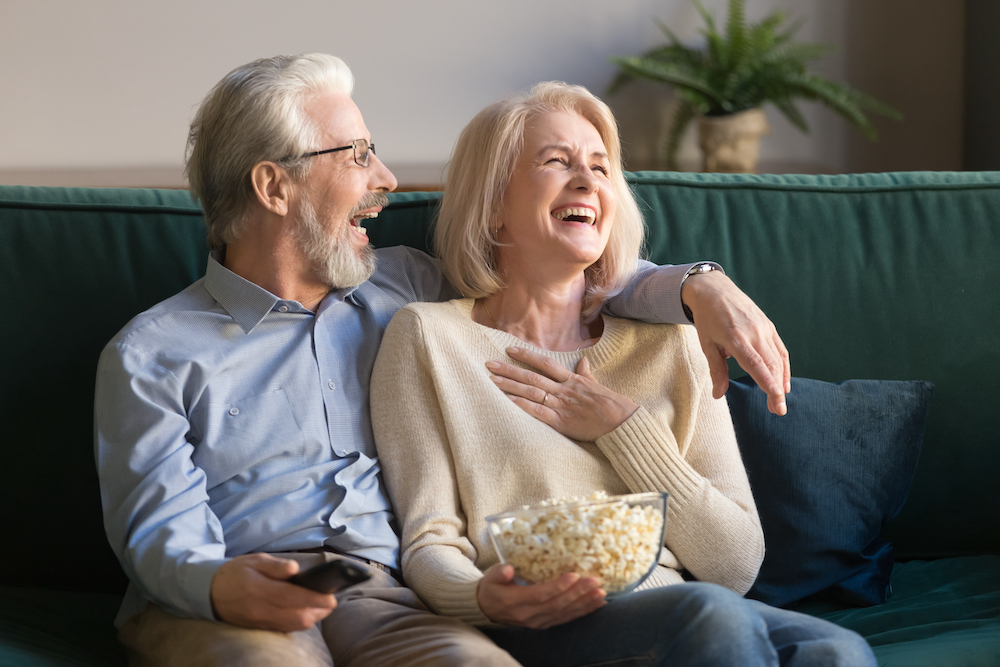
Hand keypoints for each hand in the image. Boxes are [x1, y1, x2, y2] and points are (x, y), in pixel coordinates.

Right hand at [210, 553, 335, 631]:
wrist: (211, 592)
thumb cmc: (236, 572)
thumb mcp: (255, 561)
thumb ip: (275, 566)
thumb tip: (295, 569)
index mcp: (260, 589)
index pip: (293, 598)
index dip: (315, 599)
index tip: (331, 597)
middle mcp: (261, 609)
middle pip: (297, 617)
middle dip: (319, 611)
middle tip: (330, 601)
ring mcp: (261, 621)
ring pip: (293, 626)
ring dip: (311, 618)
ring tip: (322, 606)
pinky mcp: (260, 627)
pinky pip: (285, 629)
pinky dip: (299, 622)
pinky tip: (306, 612)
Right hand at [476, 563, 605, 628]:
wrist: (488, 609)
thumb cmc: (492, 588)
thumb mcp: (490, 577)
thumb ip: (498, 572)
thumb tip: (508, 569)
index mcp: (515, 602)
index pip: (540, 595)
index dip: (558, 587)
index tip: (574, 576)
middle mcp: (529, 615)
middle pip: (557, 605)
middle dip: (578, 594)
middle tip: (595, 582)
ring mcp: (538, 622)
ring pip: (565, 614)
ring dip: (585, 604)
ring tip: (601, 593)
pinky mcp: (545, 624)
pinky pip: (566, 619)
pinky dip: (583, 612)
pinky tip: (596, 604)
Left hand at [487, 347, 637, 440]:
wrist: (621, 422)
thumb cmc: (612, 404)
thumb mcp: (597, 385)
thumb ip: (586, 374)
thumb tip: (583, 361)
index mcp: (572, 379)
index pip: (545, 363)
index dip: (526, 355)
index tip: (509, 349)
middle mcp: (563, 389)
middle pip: (531, 376)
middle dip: (509, 370)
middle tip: (489, 364)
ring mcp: (560, 405)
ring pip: (530, 392)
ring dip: (510, 386)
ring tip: (491, 381)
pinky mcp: (560, 422)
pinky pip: (537, 412)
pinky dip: (521, 406)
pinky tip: (506, 402)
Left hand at [682, 270, 790, 414]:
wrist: (714, 289)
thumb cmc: (707, 318)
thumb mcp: (706, 344)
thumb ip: (716, 370)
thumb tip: (718, 395)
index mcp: (735, 337)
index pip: (756, 363)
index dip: (767, 381)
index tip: (776, 397)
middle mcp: (754, 332)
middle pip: (770, 365)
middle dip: (776, 390)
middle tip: (778, 411)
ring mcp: (764, 327)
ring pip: (778, 358)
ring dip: (782, 381)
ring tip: (780, 401)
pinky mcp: (768, 325)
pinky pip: (780, 349)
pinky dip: (784, 366)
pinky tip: (783, 381)